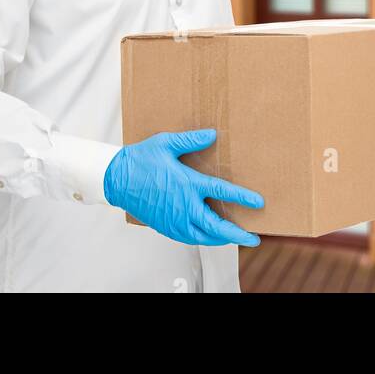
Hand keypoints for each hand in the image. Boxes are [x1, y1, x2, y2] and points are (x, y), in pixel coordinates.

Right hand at [104, 129, 262, 246]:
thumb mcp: (166, 143)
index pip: (222, 192)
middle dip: (237, 234)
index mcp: (188, 183)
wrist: (115, 178)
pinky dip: (203, 239)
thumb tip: (212, 134)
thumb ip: (191, 140)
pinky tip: (210, 237)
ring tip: (235, 238)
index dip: (243, 198)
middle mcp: (183, 206)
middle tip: (253, 239)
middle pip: (216, 226)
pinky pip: (189, 238)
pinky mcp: (166, 226)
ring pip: (203, 236)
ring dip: (222, 239)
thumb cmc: (140, 159)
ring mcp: (174, 219)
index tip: (258, 203)